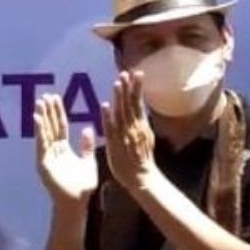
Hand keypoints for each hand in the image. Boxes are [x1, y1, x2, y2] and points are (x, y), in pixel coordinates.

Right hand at [33, 93, 96, 205]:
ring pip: (44, 133)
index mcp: (63, 149)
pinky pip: (41, 145)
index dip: (58, 112)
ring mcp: (46, 157)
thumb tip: (87, 129)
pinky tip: (37, 120)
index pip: (60, 126)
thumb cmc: (82, 186)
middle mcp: (53, 151)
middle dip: (48, 112)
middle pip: (50, 127)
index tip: (55, 98)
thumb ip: (87, 146)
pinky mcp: (42, 163)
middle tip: (45, 95)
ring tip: (39, 103)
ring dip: (41, 118)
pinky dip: (39, 132)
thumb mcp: (88, 161)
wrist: (76, 202)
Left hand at [101, 71, 158, 191]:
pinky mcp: (116, 143)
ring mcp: (125, 135)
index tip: (135, 73)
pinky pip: (111, 128)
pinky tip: (105, 105)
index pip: (137, 103)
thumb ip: (140, 123)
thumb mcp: (144, 137)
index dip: (136, 88)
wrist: (141, 177)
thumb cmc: (140, 159)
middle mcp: (134, 127)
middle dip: (129, 87)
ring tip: (117, 82)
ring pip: (122, 112)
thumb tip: (140, 110)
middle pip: (131, 104)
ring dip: (119, 97)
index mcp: (140, 125)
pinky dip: (108, 116)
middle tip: (127, 72)